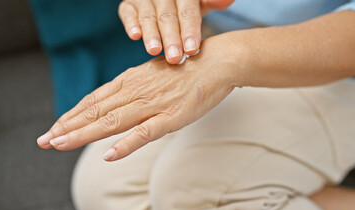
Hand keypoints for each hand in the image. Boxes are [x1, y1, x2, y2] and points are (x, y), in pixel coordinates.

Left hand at [37, 35, 239, 160]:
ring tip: (60, 144)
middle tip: (43, 141)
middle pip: (95, 112)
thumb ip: (133, 88)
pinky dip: (125, 145)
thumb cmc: (185, 69)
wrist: (216, 62)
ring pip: (111, 122)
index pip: (93, 101)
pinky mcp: (170, 117)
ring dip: (83, 134)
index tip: (53, 128)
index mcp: (129, 81)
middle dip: (67, 127)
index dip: (71, 116)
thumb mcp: (152, 75)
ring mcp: (151, 105)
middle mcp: (134, 91)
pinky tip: (107, 155)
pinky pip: (144, 133)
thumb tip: (117, 101)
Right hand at [118, 0, 233, 63]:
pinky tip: (135, 36)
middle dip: (171, 38)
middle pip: (167, 16)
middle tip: (175, 58)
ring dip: (151, 34)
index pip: (188, 11)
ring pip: (148, 16)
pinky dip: (131, 24)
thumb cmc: (188, 7)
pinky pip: (128, 13)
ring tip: (154, 50)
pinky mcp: (129, 6)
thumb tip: (227, 0)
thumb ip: (212, 1)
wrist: (169, 2)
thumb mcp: (201, 3)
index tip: (192, 49)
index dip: (190, 30)